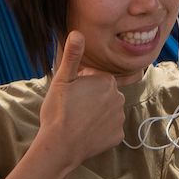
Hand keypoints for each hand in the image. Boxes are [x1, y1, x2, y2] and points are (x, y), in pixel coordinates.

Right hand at [36, 32, 124, 167]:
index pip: (96, 79)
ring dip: (97, 115)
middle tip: (73, 109)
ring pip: (108, 112)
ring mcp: (120, 119)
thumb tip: (77, 32)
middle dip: (92, 99)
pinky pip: (110, 130)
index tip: (71, 95)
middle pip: (104, 95)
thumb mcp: (62, 80)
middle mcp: (119, 98)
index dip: (82, 86)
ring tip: (79, 121)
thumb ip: (72, 56)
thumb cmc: (58, 111)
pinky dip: (101, 131)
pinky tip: (87, 133)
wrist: (60, 145)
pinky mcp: (118, 137)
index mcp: (107, 81)